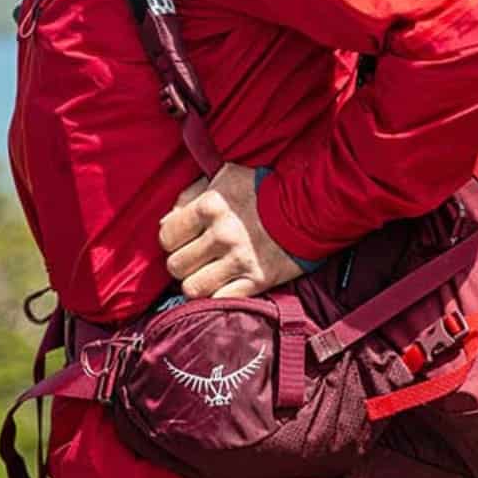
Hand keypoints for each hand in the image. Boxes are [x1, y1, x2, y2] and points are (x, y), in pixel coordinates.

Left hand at [159, 164, 305, 299]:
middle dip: (182, 264)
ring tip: (206, 275)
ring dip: (196, 283)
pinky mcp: (256, 281)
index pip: (166, 235)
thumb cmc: (264, 190)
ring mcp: (239, 260)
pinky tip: (222, 287)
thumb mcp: (226, 176)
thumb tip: (167, 220)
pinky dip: (217, 297)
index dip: (171, 240)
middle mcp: (221, 234)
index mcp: (210, 205)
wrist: (311, 208)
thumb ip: (191, 193)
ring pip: (192, 288)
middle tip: (195, 260)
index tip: (182, 240)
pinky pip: (219, 301)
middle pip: (176, 265)